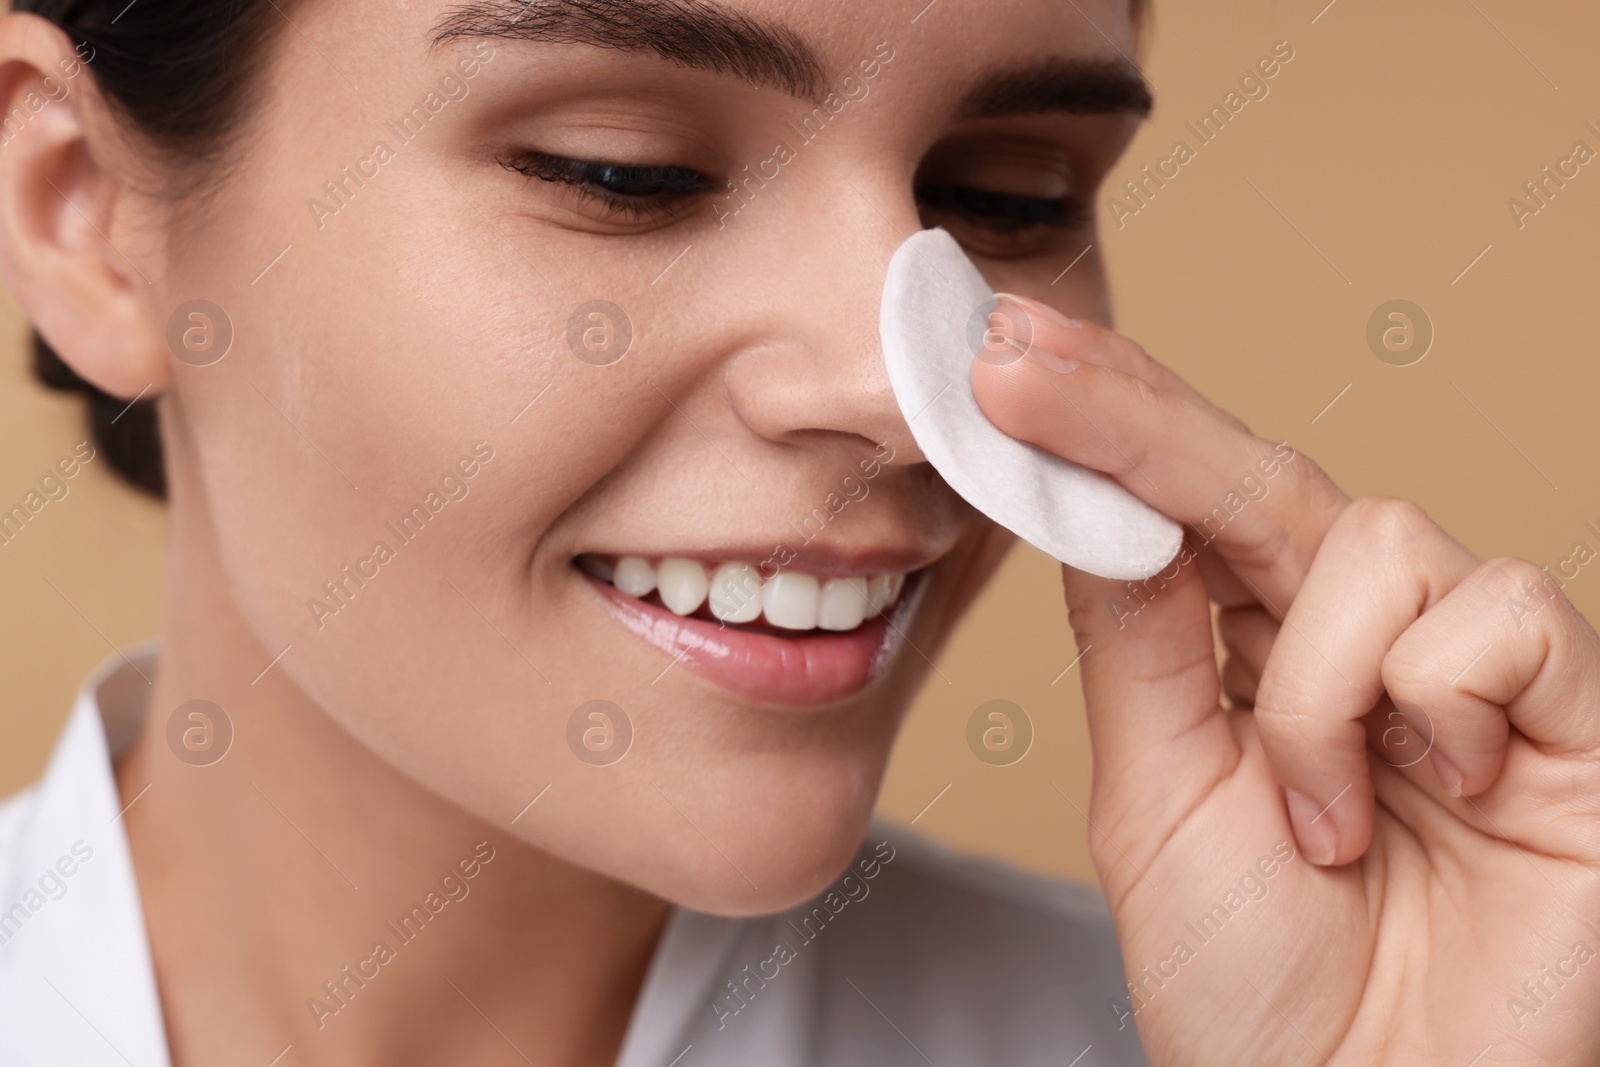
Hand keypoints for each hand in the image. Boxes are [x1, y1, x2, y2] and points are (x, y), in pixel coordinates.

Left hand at [971, 294, 1599, 1065]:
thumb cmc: (1257, 986)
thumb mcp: (1158, 797)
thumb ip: (1139, 644)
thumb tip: (1089, 500)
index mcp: (1256, 656)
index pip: (1182, 508)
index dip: (1101, 427)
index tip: (1000, 361)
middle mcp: (1363, 639)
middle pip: (1258, 475)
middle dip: (1134, 419)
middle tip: (1016, 361)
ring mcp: (1470, 672)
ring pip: (1374, 543)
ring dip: (1310, 688)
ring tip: (1322, 821)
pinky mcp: (1574, 715)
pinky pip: (1497, 617)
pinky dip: (1430, 708)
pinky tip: (1435, 798)